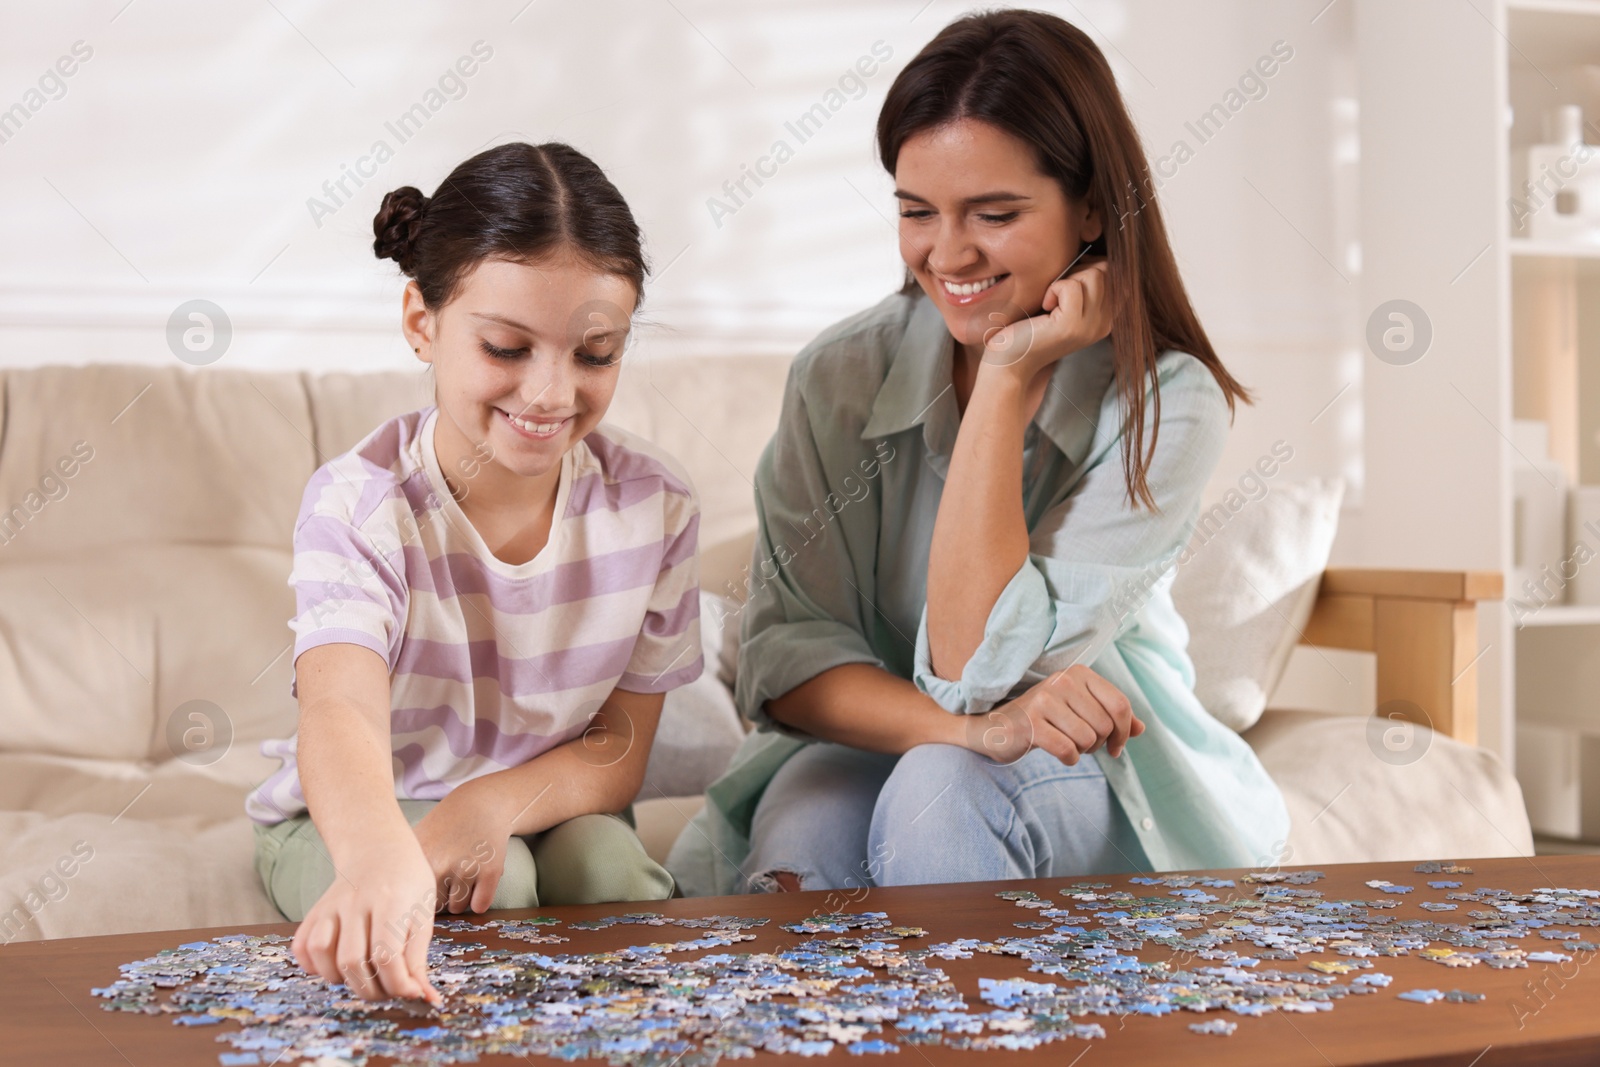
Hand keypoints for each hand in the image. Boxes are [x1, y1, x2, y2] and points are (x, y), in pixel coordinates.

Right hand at [291, 834, 441, 1004]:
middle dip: (372, 990)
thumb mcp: (423, 914)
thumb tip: (424, 998)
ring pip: (323, 954)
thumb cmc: (408, 884)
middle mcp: (357, 902)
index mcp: (391, 900)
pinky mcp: (315, 911)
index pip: (387, 955)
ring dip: (341, 979)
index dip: (399, 984)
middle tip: (388, 990)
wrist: (379, 850)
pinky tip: (334, 967)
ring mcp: (332, 905)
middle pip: (353, 961)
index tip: (411, 991)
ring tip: (363, 978)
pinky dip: (313, 966)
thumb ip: (419, 958)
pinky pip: (302, 945)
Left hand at [411, 780, 512, 914]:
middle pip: (435, 906)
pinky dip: (480, 898)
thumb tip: (398, 911)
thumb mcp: (417, 842)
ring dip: (462, 897)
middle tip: (450, 872)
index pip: (412, 902)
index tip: (426, 887)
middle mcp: (440, 865)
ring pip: (458, 908)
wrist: (482, 804)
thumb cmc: (445, 827)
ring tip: (464, 870)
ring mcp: (466, 868)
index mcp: (418, 860)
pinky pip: (480, 905)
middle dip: (443, 896)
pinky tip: (479, 877)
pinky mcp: (490, 872)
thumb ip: (403, 873)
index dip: (419, 897)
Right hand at [963, 664, 1144, 765]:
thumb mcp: (1079, 710)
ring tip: (1067, 744)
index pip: (1120, 704)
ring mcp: (1045, 700)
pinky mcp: (1031, 723)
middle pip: (1105, 725)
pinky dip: (1068, 758)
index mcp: (1079, 673)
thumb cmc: (1044, 718)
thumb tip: (1140, 729)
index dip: (1124, 731)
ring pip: (1088, 739)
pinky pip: (1068, 750)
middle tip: (1083, 745)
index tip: (1116, 747)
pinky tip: (1056, 751)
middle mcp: (1062, 681)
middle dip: (1099, 744)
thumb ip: (1111, 716)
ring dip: (1082, 751)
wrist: (997, 726)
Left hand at [980, 258, 1112, 383]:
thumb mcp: (1064, 304)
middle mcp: (1105, 324)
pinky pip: (1072, 286)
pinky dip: (1054, 289)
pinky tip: (1044, 306)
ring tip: (1051, 300)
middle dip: (1078, 270)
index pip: (1116, 275)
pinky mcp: (1072, 326)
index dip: (1091, 267)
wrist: (1010, 361)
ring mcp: (1091, 326)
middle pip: (1106, 270)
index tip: (1067, 282)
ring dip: (1066, 279)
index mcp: (1106, 318)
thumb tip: (1090, 256)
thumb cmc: (1031, 328)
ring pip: (1094, 275)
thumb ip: (1084, 285)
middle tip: (1056, 292)